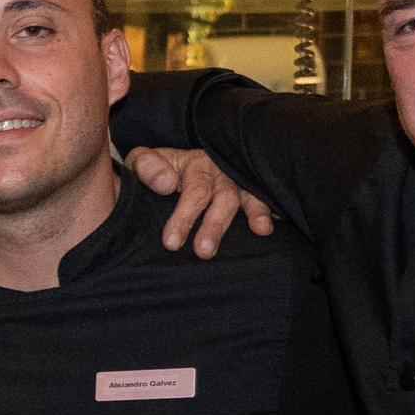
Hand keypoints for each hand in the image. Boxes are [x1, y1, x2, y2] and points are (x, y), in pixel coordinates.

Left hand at [123, 146, 277, 255]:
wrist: (174, 167)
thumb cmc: (157, 170)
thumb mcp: (143, 162)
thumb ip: (147, 168)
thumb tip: (167, 184)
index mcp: (192, 165)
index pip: (193, 191)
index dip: (184, 217)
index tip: (171, 243)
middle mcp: (219, 172)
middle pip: (222, 198)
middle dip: (214, 226)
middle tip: (203, 252)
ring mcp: (236, 181)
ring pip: (247, 196)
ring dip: (254, 213)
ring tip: (260, 229)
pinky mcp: (250, 191)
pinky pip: (264, 197)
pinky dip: (269, 209)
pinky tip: (271, 225)